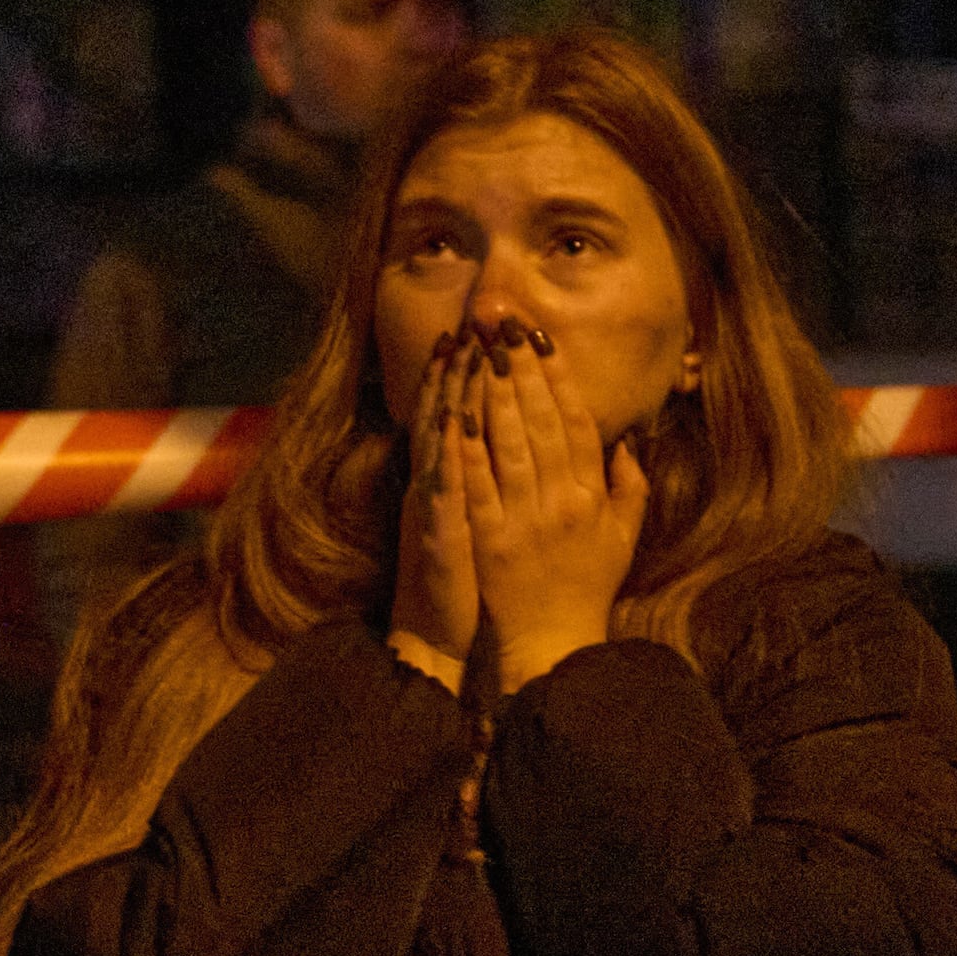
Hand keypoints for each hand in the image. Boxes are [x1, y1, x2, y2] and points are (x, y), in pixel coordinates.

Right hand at [386, 329, 481, 691]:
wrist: (434, 634)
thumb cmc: (469, 580)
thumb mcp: (485, 523)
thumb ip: (499, 482)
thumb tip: (522, 443)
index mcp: (459, 479)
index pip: (472, 415)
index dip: (480, 376)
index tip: (495, 336)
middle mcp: (440, 482)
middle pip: (452, 413)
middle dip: (464, 367)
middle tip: (475, 321)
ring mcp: (435, 503)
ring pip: (442, 438)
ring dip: (450, 395)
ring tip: (460, 351)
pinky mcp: (437, 531)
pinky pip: (443, 486)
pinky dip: (448, 453)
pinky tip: (454, 423)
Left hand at [461, 319, 648, 691]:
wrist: (553, 641)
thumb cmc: (587, 588)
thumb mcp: (624, 537)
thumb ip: (630, 488)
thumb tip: (626, 442)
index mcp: (594, 497)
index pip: (578, 424)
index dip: (558, 380)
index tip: (542, 342)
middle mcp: (564, 502)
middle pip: (542, 423)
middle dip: (521, 371)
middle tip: (504, 327)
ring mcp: (525, 519)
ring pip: (510, 444)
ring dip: (494, 394)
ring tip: (481, 352)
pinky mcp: (490, 539)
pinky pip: (478, 484)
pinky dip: (467, 446)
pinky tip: (456, 411)